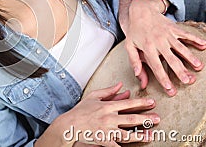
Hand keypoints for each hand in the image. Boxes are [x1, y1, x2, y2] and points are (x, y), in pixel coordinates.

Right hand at [36, 83, 157, 146]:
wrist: (69, 125)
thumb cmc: (80, 111)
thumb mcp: (93, 97)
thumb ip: (108, 91)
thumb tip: (121, 86)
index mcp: (107, 106)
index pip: (128, 104)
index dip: (141, 103)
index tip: (152, 102)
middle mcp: (108, 118)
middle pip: (131, 119)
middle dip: (146, 119)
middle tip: (157, 118)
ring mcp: (107, 131)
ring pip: (128, 134)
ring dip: (141, 135)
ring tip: (151, 135)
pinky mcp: (104, 141)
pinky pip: (117, 146)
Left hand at [123, 0, 205, 95]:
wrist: (141, 11)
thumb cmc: (135, 31)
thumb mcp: (129, 45)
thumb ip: (134, 61)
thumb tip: (138, 75)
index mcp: (147, 48)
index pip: (156, 66)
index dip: (163, 78)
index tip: (170, 89)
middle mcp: (158, 42)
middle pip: (171, 59)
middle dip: (180, 71)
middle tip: (188, 81)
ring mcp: (167, 35)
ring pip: (181, 48)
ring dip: (190, 57)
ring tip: (198, 67)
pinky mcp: (174, 28)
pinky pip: (186, 34)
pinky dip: (195, 39)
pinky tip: (204, 45)